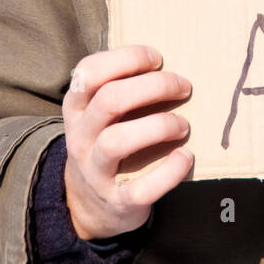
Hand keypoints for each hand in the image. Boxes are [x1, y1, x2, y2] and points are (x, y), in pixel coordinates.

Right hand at [62, 44, 193, 241]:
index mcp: (77, 108)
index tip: (158, 59)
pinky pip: (140, 189)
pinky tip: (185, 157)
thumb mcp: (101, 115)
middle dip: (153, 87)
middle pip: (109, 101)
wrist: (91, 204)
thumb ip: (123, 87)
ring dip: (158, 126)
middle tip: (184, 87)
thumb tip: (171, 62)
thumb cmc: (108, 141)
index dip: (126, 58)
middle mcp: (80, 137)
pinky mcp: (117, 201)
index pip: (89, 71)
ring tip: (184, 125)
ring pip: (116, 141)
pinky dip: (168, 172)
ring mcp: (95, 171)